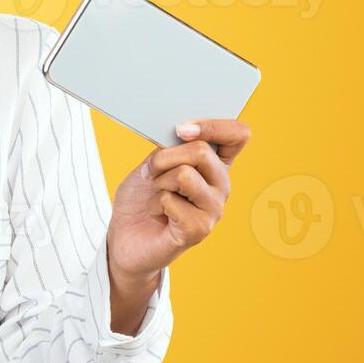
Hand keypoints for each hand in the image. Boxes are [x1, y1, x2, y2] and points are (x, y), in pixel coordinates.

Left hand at [106, 119, 252, 281]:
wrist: (125, 236)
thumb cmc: (141, 197)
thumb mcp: (154, 162)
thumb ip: (172, 148)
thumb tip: (182, 133)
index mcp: (215, 164)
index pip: (238, 134)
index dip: (213, 126)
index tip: (182, 129)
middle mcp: (221, 185)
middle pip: (202, 151)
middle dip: (164, 157)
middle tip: (151, 172)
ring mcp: (213, 209)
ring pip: (184, 174)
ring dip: (158, 181)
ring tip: (156, 194)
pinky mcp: (199, 230)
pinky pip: (171, 200)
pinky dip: (154, 203)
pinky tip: (158, 214)